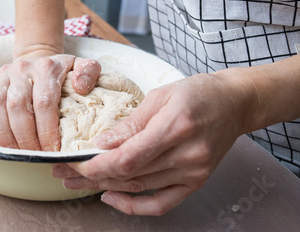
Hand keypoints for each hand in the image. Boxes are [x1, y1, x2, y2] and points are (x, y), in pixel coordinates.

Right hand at [0, 54, 100, 150]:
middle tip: (34, 156)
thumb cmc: (62, 71)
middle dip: (26, 137)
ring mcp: (2, 76)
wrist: (38, 58)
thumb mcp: (81, 66)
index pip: (44, 102)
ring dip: (4, 134)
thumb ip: (88, 72)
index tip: (52, 150)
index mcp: (46, 68)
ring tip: (15, 154)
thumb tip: (81, 87)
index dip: (47, 130)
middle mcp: (22, 69)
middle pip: (18, 107)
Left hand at [53, 71, 255, 214]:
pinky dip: (135, 206)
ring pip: (140, 188)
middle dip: (91, 176)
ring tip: (77, 184)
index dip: (97, 165)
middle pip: (130, 175)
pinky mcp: (196, 182)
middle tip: (64, 172)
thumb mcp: (159, 96)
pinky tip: (111, 199)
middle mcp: (186, 155)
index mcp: (175, 126)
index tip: (74, 163)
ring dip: (105, 188)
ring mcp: (193, 172)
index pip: (128, 157)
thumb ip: (130, 123)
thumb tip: (101, 144)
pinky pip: (162, 204)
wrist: (234, 103)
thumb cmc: (196, 93)